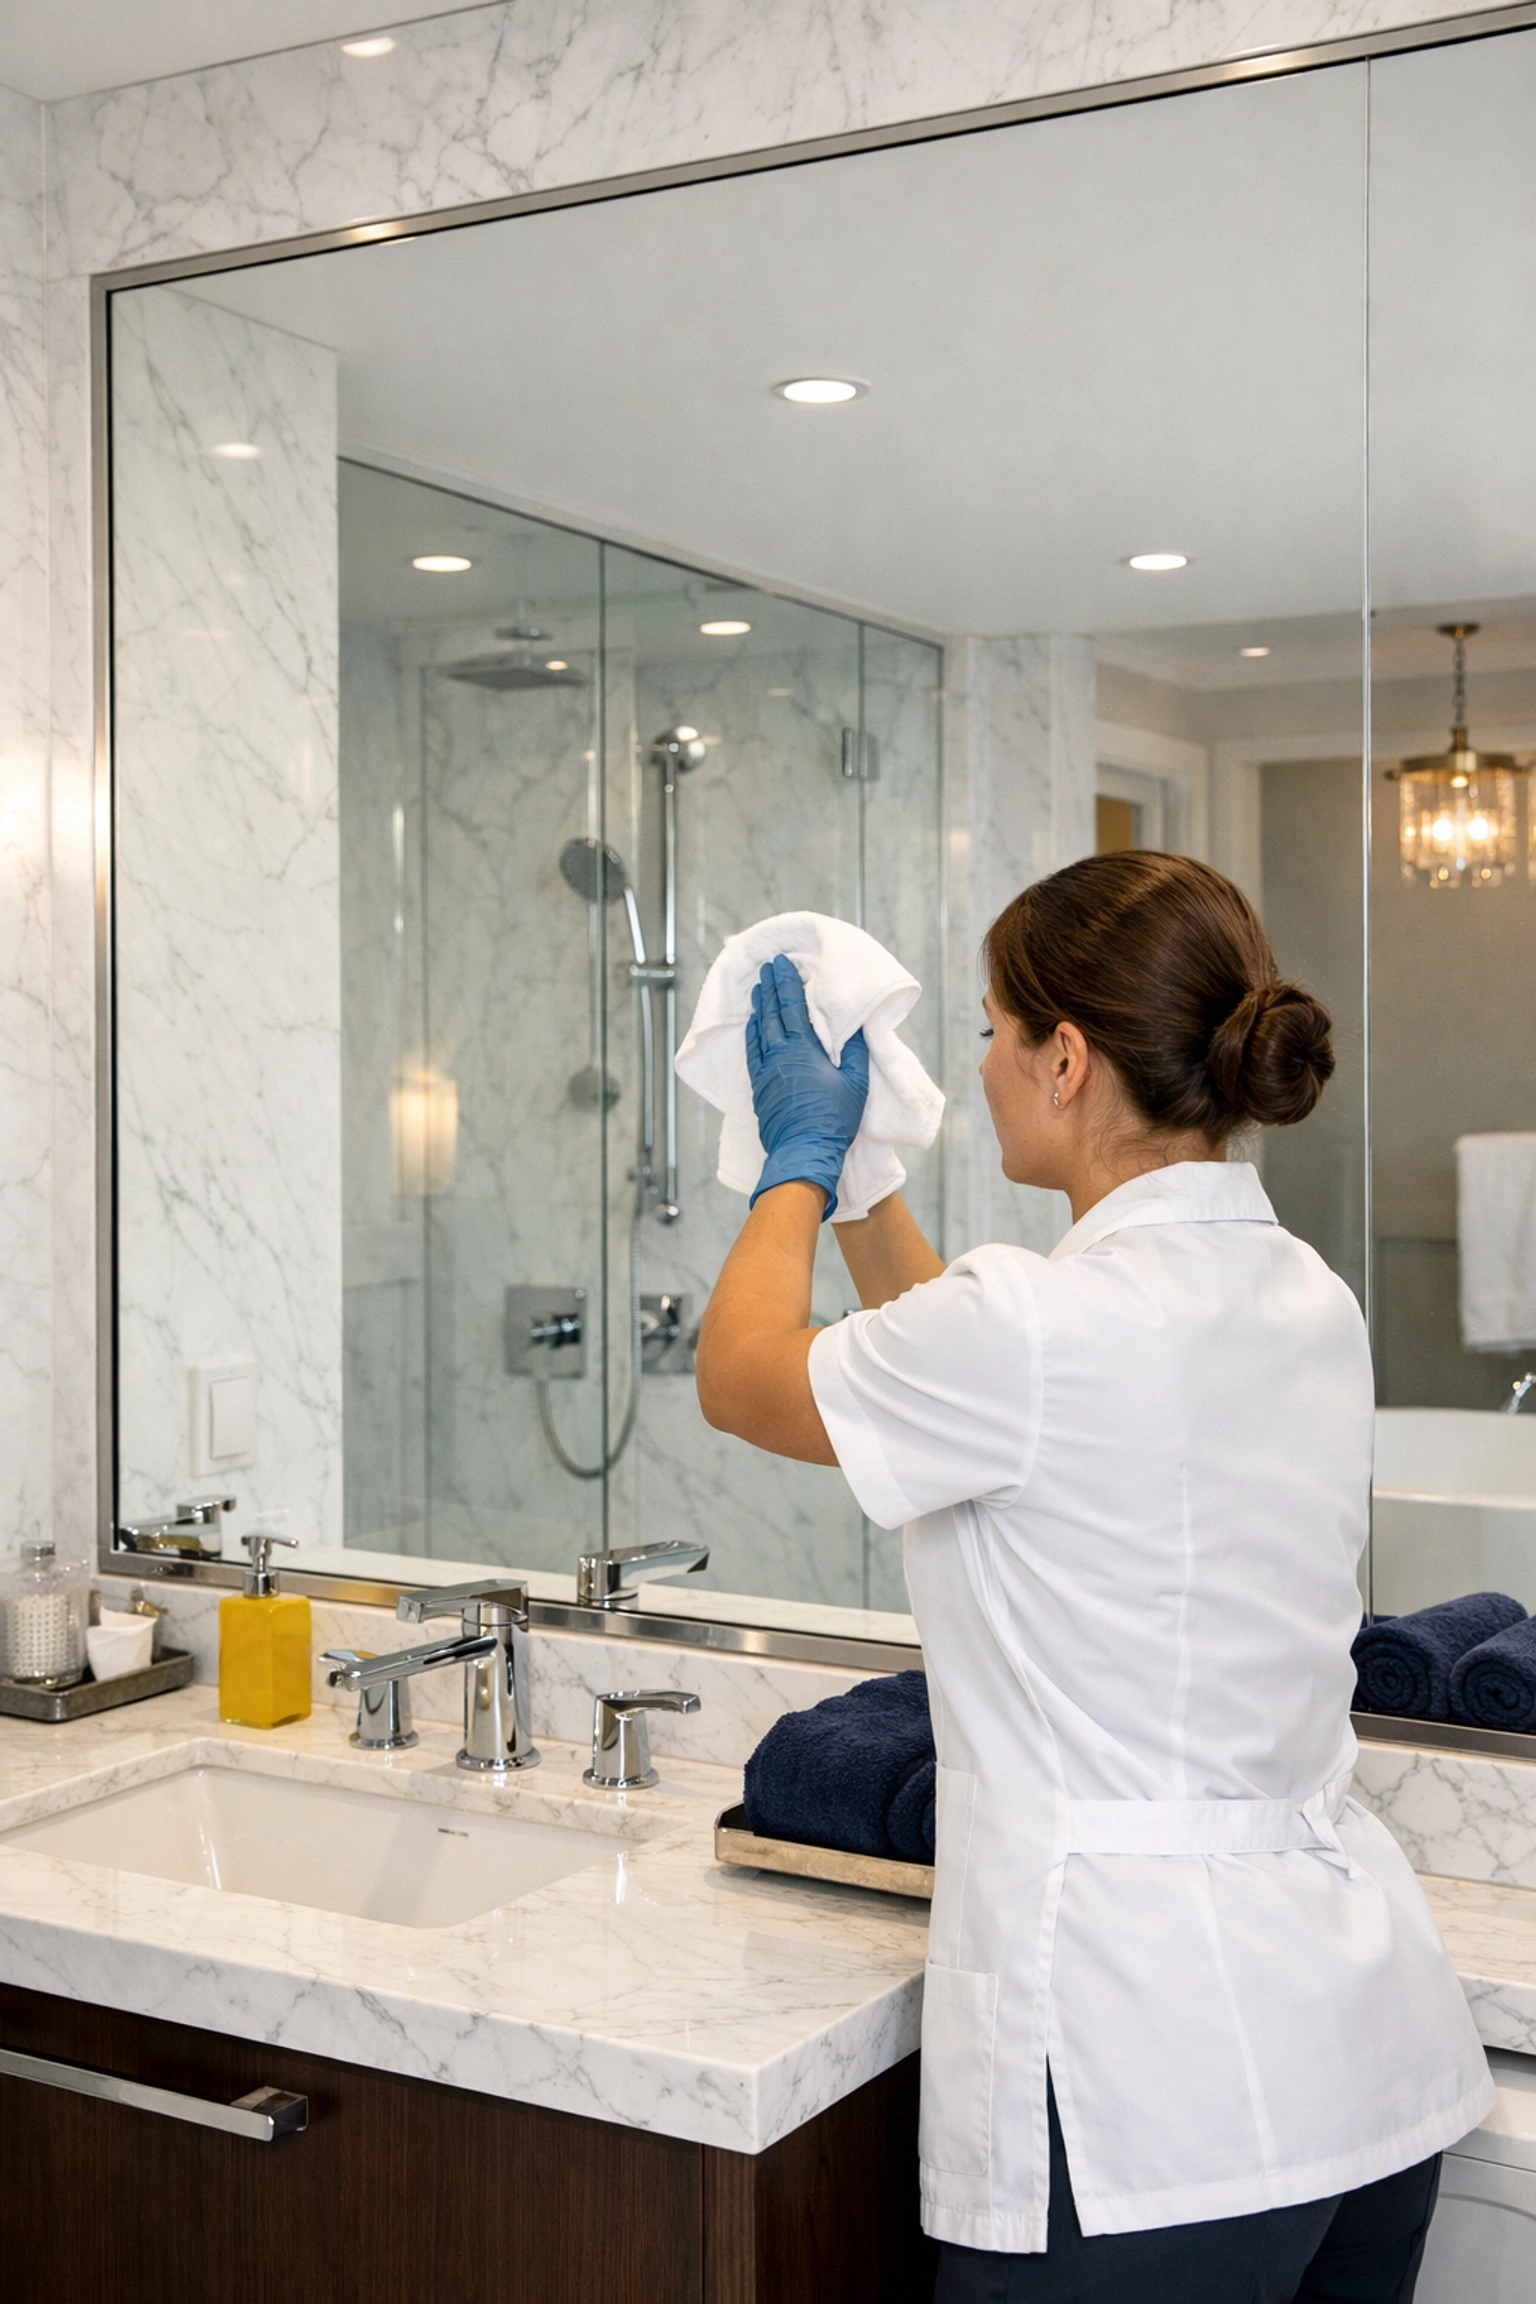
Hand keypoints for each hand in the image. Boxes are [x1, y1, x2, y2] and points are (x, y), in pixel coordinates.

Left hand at [746, 955, 868, 1219]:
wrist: (804, 1151)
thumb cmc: (833, 1119)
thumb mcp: (855, 1083)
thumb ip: (854, 1052)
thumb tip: (855, 1027)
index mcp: (803, 1050)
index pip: (793, 1007)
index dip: (787, 983)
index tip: (781, 963)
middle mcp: (780, 1055)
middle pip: (773, 1014)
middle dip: (771, 988)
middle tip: (766, 968)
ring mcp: (766, 1071)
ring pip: (760, 1031)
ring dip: (759, 1008)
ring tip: (758, 990)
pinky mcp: (759, 1088)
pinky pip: (753, 1053)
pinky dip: (752, 1035)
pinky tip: (753, 1026)